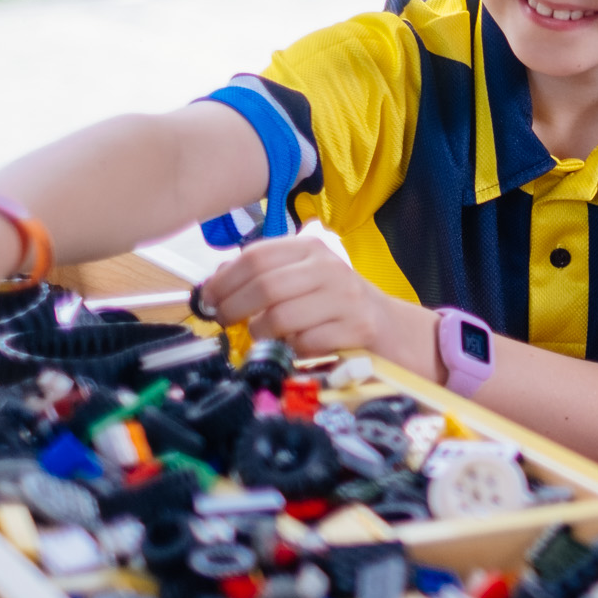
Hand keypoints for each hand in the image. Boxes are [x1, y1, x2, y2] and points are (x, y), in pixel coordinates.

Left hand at [199, 235, 403, 359]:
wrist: (390, 326)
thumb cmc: (336, 303)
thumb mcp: (302, 278)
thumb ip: (263, 274)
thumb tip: (215, 282)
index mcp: (310, 248)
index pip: (256, 256)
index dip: (224, 279)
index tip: (207, 298)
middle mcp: (328, 267)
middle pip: (265, 286)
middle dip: (233, 308)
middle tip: (224, 322)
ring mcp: (344, 297)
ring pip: (281, 317)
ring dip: (259, 332)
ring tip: (259, 336)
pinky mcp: (356, 328)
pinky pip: (305, 343)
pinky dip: (291, 348)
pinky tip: (293, 345)